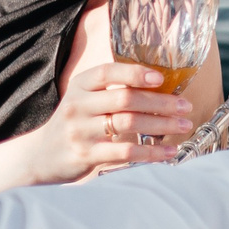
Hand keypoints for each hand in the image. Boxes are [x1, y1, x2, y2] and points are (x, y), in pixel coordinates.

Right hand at [24, 61, 193, 182]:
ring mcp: (80, 131)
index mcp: (80, 85)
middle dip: (161, 102)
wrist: (43, 155)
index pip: (108, 72)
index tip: (161, 78)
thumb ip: (112, 90)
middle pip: (125, 99)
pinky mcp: (85, 155)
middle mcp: (78, 105)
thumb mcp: (85, 99)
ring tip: (183, 126)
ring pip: (128, 123)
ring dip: (161, 125)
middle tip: (185, 106)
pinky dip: (150, 152)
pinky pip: (124, 151)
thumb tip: (161, 85)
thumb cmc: (76, 123)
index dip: (135, 73)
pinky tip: (168, 152)